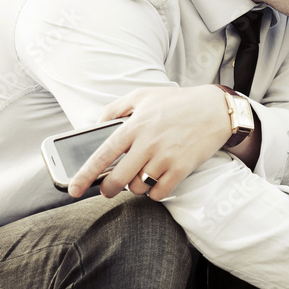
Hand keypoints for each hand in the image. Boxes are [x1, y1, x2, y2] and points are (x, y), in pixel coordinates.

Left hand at [68, 85, 231, 199]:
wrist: (215, 109)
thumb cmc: (178, 103)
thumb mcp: (143, 95)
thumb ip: (115, 108)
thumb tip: (95, 123)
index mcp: (134, 126)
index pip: (102, 155)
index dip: (84, 175)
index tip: (73, 189)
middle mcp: (148, 143)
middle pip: (117, 179)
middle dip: (108, 189)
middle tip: (108, 189)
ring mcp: (166, 157)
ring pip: (138, 188)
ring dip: (135, 187)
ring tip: (141, 176)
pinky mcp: (182, 168)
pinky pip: (160, 192)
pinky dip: (154, 193)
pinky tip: (157, 182)